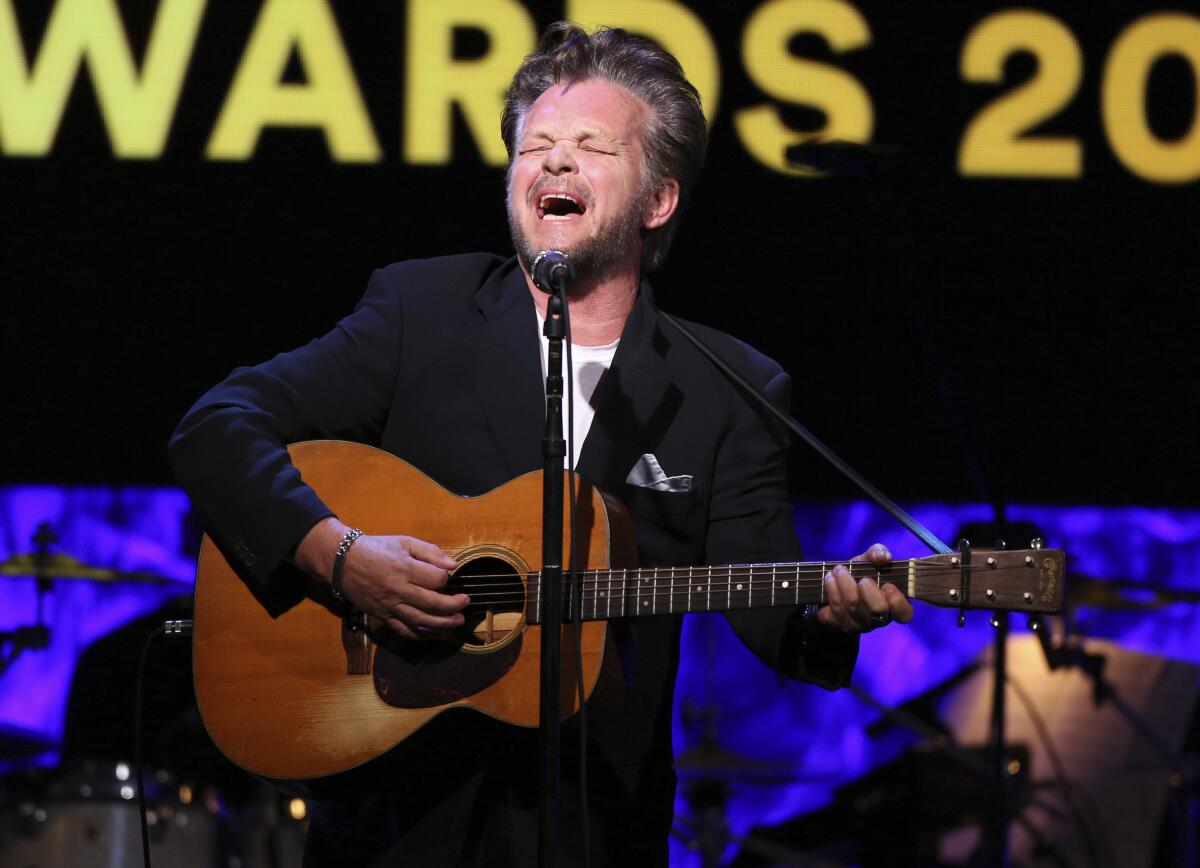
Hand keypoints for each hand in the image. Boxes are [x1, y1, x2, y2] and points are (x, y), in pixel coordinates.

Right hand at [294, 519, 467, 639]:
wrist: (343, 562)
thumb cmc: (376, 549)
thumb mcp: (404, 542)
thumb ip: (430, 552)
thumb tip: (453, 565)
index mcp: (404, 568)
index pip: (436, 579)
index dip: (446, 578)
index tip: (446, 575)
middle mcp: (398, 590)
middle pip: (433, 603)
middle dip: (453, 605)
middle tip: (465, 603)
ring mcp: (390, 606)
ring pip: (421, 621)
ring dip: (443, 624)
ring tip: (457, 622)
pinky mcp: (383, 616)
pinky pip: (405, 630)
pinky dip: (422, 636)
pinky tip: (437, 634)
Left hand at [815, 543, 912, 633]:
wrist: (836, 585)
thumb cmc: (861, 573)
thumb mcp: (870, 560)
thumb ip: (878, 553)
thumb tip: (882, 557)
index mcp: (894, 604)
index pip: (905, 614)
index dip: (897, 601)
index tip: (887, 585)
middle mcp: (880, 618)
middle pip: (878, 611)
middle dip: (868, 590)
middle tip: (861, 578)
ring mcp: (861, 624)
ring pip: (854, 608)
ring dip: (845, 584)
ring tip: (839, 570)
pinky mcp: (842, 625)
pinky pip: (837, 610)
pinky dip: (832, 591)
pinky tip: (830, 579)